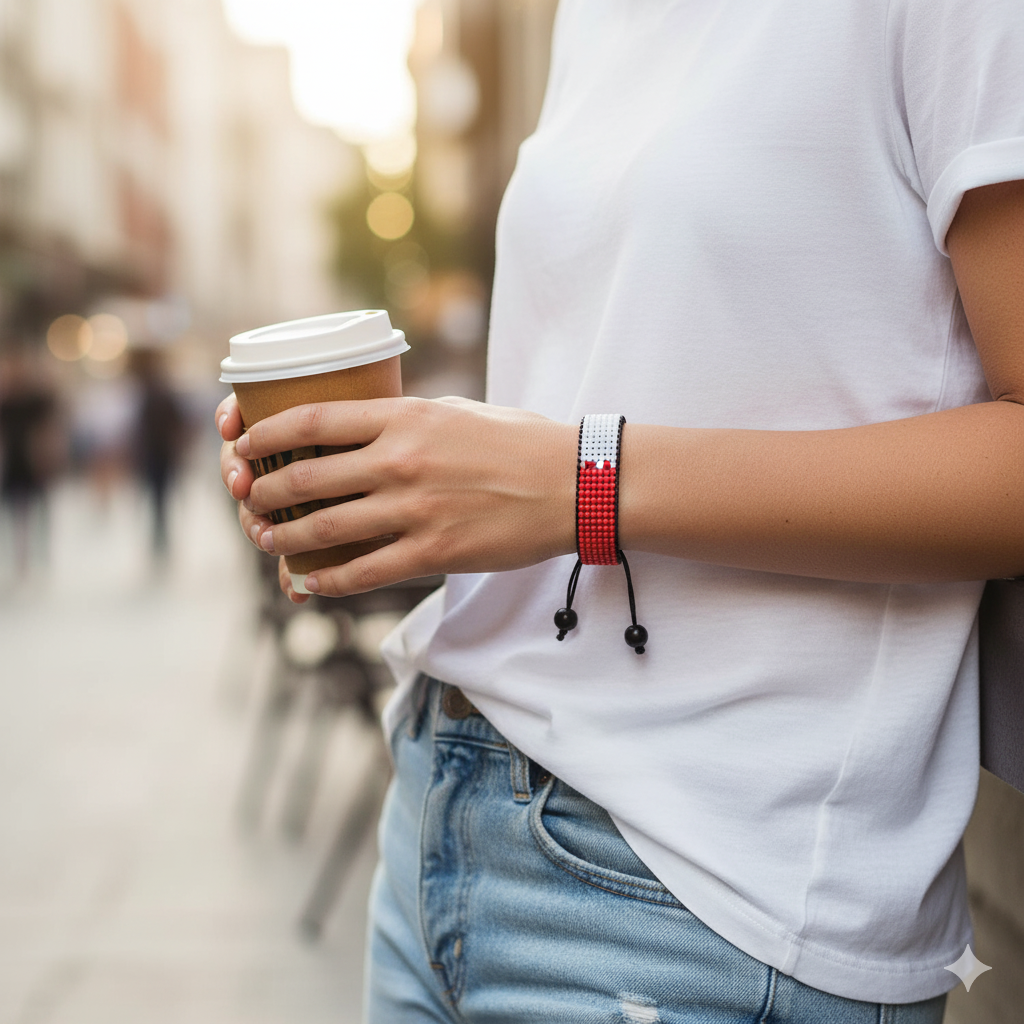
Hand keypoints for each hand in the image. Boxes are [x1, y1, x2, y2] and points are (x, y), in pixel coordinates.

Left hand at [229, 395, 576, 595]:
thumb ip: (405, 422)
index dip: (265, 433)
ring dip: (283, 538)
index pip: (312, 420)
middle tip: (249, 499)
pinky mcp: (433, 552)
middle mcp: (400, 462)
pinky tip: (308, 582)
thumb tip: (365, 431)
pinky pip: (363, 572)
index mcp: (404, 418)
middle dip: (262, 492)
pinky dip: (327, 580)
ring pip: (325, 529)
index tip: (245, 444)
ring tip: (267, 539)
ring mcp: (415, 510)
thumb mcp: (456, 411)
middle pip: (305, 478)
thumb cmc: (519, 442)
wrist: (573, 485)